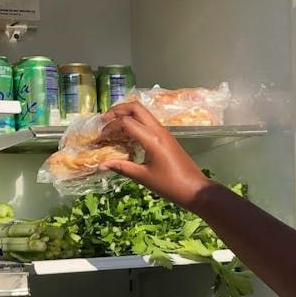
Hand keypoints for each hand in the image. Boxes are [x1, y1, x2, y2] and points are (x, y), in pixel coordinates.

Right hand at [97, 102, 219, 209]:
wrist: (195, 189)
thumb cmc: (170, 185)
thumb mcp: (143, 177)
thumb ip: (122, 167)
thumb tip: (101, 164)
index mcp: (152, 139)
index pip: (126, 122)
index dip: (110, 127)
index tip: (100, 138)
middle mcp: (158, 130)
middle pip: (136, 108)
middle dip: (118, 110)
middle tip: (104, 120)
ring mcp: (164, 132)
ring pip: (143, 113)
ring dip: (127, 115)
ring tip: (113, 126)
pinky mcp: (166, 137)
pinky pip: (148, 122)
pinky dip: (135, 122)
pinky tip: (127, 135)